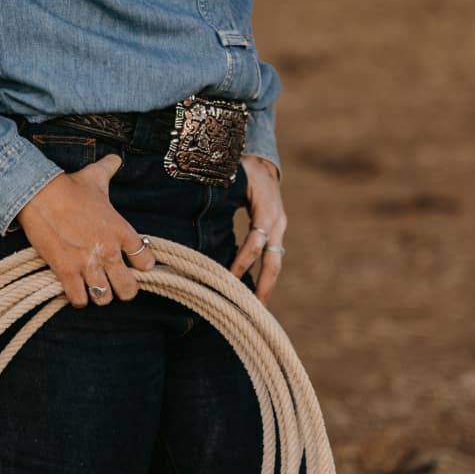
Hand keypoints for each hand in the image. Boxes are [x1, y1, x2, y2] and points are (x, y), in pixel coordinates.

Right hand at [14, 152, 157, 308]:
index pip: (145, 260)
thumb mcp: (95, 176)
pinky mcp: (65, 272)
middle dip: (124, 289)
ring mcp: (87, 264)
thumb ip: (109, 168)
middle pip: (129, 289)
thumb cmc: (69, 187)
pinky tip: (77, 290)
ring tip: (95, 287)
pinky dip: (79, 298)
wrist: (38, 194)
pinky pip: (80, 300)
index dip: (141, 265)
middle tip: (116, 284)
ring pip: (104, 298)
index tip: (134, 265)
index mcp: (121, 230)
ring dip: (100, 294)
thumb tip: (115, 159)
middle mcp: (109, 251)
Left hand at [228, 154, 285, 304]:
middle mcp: (277, 222)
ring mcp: (280, 228)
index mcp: (266, 210)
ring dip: (267, 285)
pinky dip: (263, 274)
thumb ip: (221, 197)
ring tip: (257, 308)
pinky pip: (271, 256)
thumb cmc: (243, 170)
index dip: (242, 262)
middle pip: (273, 260)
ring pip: (275, 262)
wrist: (264, 165)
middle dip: (265, 285)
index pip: (254, 242)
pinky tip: (252, 291)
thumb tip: (194, 213)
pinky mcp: (277, 233)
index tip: (228, 280)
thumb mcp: (233, 178)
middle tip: (254, 308)